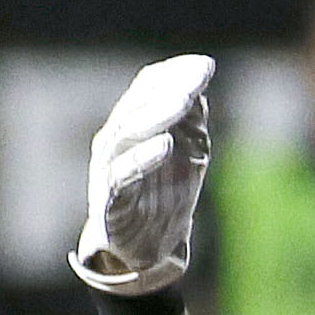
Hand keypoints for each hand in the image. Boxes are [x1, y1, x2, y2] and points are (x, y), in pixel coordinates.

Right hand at [70, 54, 215, 296]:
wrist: (143, 248)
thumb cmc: (164, 194)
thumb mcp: (188, 152)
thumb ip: (192, 120)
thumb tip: (201, 83)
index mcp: (132, 124)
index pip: (147, 88)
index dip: (174, 74)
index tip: (205, 66)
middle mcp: (115, 140)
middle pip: (137, 106)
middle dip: (168, 89)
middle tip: (197, 78)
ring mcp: (109, 168)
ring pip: (127, 133)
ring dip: (157, 115)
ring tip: (184, 101)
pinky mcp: (110, 199)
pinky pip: (123, 174)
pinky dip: (144, 157)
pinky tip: (166, 144)